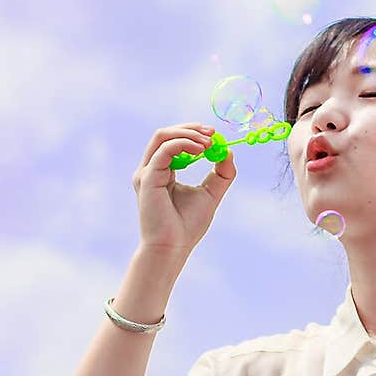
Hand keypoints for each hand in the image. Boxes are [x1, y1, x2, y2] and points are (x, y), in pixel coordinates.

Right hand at [133, 122, 235, 257]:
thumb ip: (221, 174)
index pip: (173, 142)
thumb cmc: (187, 226)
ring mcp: (146, 172)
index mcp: (162, 171)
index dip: (193, 133)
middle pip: (166, 134)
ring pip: (162, 136)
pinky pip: (164, 150)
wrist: (173, 247)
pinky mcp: (147, 177)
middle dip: (191, 128)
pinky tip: (201, 150)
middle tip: (213, 132)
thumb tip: (229, 151)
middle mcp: (150, 169)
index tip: (215, 134)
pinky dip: (183, 144)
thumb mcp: (211, 194)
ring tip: (208, 142)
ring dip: (188, 134)